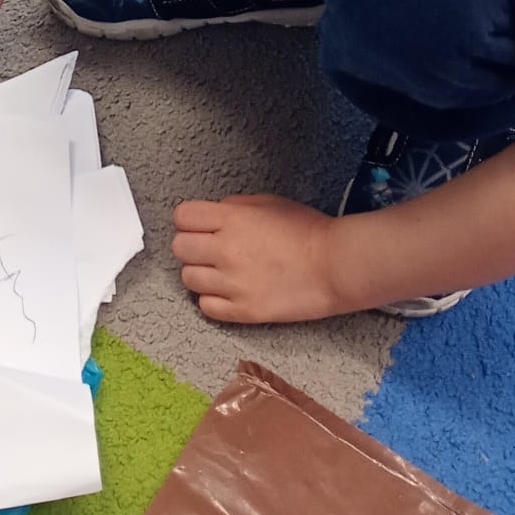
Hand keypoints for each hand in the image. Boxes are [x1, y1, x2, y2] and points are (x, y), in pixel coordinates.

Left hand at [172, 193, 344, 322]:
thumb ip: (234, 207)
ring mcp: (233, 283)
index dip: (189, 220)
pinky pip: (206, 306)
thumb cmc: (308, 230)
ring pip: (188, 278)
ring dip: (200, 273)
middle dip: (192, 246)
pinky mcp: (244, 311)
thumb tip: (213, 215)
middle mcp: (225, 250)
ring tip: (220, 272)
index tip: (199, 225)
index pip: (182, 217)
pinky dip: (212, 299)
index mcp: (231, 218)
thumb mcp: (268, 203)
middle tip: (208, 249)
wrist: (335, 267)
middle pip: (180, 248)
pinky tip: (227, 292)